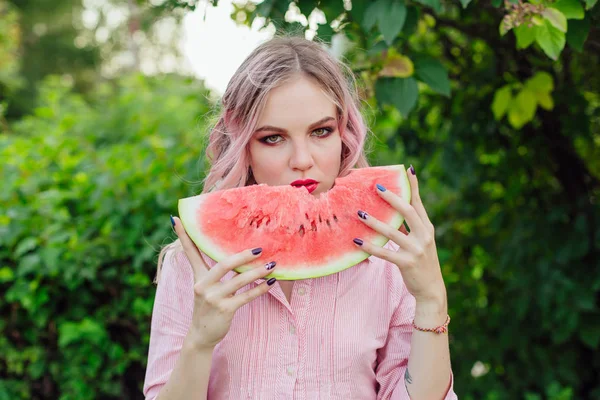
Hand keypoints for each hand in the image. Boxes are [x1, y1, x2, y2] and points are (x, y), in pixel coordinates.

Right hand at [172, 216, 276, 349]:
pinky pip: (246, 296)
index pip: (190, 252)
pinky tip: (270, 283)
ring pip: (239, 280)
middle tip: (260, 248)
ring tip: (272, 265)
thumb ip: (211, 271)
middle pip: (223, 264)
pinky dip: (259, 289)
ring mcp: (213, 298)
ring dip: (258, 272)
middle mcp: (203, 285)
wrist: (201, 335)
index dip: (183, 236)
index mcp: (199, 277)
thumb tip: (229, 256)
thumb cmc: (207, 307)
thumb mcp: (204, 288)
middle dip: (243, 256)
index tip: (176, 218)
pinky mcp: (224, 310)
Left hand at [353, 165, 446, 305]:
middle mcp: (424, 236)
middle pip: (408, 212)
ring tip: (359, 212)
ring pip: (392, 232)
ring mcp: (416, 250)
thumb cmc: (422, 263)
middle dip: (392, 198)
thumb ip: (409, 228)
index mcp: (427, 228)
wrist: (432, 290)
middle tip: (376, 187)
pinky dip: (370, 246)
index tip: (407, 169)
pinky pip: (385, 253)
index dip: (413, 186)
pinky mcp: (407, 263)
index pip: (418, 203)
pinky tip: (356, 241)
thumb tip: (394, 213)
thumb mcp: (420, 242)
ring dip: (374, 221)